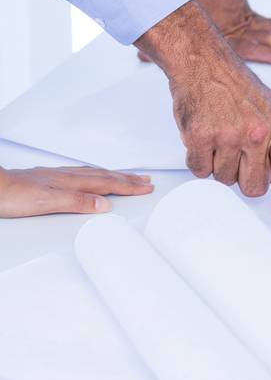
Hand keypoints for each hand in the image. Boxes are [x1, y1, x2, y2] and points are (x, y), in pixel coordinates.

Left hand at [0, 164, 152, 218]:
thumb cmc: (15, 196)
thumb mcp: (48, 203)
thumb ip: (78, 202)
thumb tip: (104, 204)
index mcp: (71, 183)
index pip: (107, 184)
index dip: (129, 187)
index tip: (147, 188)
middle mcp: (67, 177)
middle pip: (105, 176)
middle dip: (127, 179)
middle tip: (146, 180)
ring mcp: (58, 177)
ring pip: (94, 174)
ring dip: (114, 175)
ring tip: (127, 176)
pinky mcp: (49, 179)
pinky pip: (82, 174)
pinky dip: (95, 175)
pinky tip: (91, 177)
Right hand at [136, 2, 270, 225]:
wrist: (205, 64)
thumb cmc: (238, 90)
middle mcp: (257, 133)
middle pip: (252, 186)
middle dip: (244, 178)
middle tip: (238, 153)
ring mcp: (228, 135)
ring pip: (224, 181)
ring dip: (219, 166)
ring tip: (220, 137)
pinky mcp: (200, 137)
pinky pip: (199, 171)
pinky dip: (199, 160)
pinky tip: (204, 137)